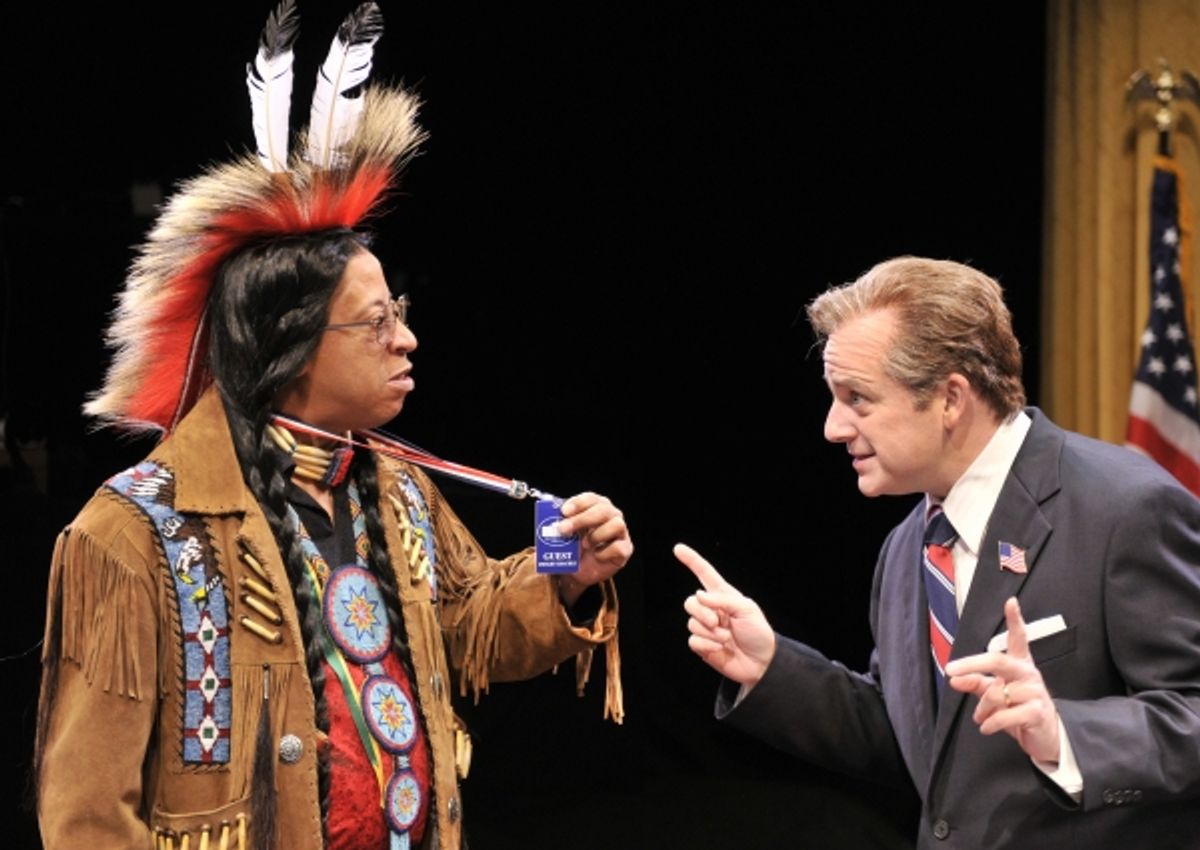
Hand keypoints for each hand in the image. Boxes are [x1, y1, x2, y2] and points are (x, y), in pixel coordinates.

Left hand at [555, 492, 632, 602]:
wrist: (579, 571)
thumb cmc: (573, 547)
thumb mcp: (563, 535)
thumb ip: (557, 526)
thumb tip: (547, 524)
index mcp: (596, 506)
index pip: (591, 498)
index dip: (578, 503)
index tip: (564, 511)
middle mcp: (611, 516)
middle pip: (603, 510)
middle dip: (582, 519)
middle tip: (564, 530)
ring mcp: (620, 532)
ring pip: (617, 524)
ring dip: (597, 535)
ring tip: (585, 544)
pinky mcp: (625, 549)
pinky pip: (618, 547)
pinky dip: (604, 552)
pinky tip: (596, 555)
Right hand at [676, 542, 775, 686]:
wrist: (762, 663)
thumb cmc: (758, 633)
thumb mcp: (746, 609)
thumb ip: (722, 599)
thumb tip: (699, 595)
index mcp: (724, 596)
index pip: (705, 574)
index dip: (692, 560)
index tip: (678, 548)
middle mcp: (712, 610)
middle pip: (690, 602)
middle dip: (701, 612)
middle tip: (717, 621)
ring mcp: (707, 628)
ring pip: (691, 623)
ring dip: (710, 632)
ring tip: (726, 638)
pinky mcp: (703, 645)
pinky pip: (693, 640)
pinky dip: (706, 644)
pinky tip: (719, 648)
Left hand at [945, 597, 1060, 763]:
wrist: (1047, 737)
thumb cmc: (1019, 710)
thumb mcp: (995, 695)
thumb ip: (976, 683)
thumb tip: (953, 678)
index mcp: (1020, 665)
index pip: (1019, 638)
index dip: (1015, 620)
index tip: (1011, 602)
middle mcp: (1028, 674)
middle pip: (998, 661)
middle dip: (972, 664)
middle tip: (951, 671)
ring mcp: (1035, 692)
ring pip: (996, 694)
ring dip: (982, 708)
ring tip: (981, 717)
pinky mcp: (1037, 712)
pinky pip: (1005, 715)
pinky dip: (990, 723)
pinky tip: (986, 727)